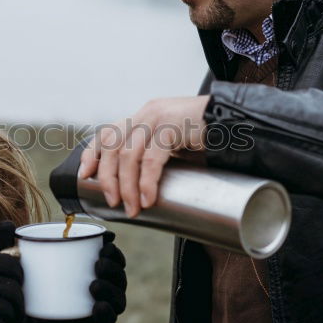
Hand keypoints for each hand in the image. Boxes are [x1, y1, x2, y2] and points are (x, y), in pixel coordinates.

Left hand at [13, 231, 127, 322]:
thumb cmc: (26, 287)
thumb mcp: (15, 267)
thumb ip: (5, 246)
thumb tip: (8, 224)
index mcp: (88, 263)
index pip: (109, 252)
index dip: (111, 245)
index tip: (105, 240)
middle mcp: (101, 282)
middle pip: (118, 270)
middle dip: (114, 264)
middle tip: (98, 263)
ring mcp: (100, 304)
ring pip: (118, 293)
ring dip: (112, 287)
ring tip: (94, 284)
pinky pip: (109, 319)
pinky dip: (107, 313)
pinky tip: (98, 307)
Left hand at [79, 96, 209, 217]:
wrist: (236, 122)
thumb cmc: (206, 138)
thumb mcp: (173, 146)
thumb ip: (154, 156)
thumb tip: (136, 189)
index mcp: (143, 117)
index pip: (107, 133)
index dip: (92, 154)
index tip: (86, 176)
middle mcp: (146, 114)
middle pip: (112, 146)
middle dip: (108, 178)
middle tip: (113, 202)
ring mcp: (158, 117)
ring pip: (128, 155)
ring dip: (127, 186)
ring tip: (133, 207)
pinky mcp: (172, 126)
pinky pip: (152, 158)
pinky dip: (147, 181)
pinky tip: (149, 198)